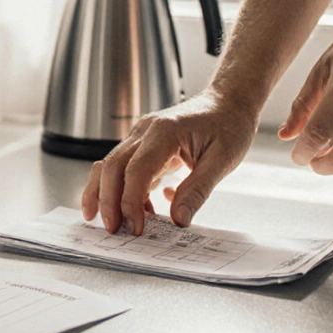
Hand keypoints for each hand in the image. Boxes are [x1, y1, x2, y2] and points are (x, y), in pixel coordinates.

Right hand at [80, 90, 259, 234]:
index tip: (135, 227)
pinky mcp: (142, 143)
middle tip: (113, 230)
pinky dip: (123, 190)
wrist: (228, 102)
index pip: (136, 170)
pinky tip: (139, 210)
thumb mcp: (222, 161)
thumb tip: (179, 221)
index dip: (130, 202)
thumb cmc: (228, 125)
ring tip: (106, 221)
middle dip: (107, 201)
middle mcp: (146, 130)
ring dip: (103, 194)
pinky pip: (124, 167)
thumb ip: (197, 191)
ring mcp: (140, 135)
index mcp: (165, 131)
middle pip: (111, 166)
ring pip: (109, 165)